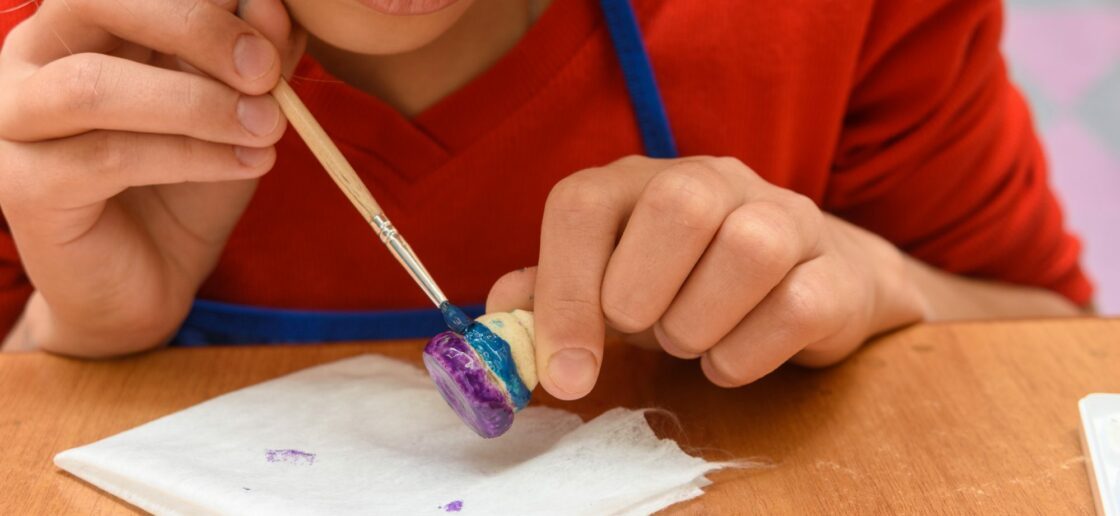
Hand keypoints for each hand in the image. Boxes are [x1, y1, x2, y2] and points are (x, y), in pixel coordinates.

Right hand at [0, 0, 304, 354]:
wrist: (147, 282)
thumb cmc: (187, 183)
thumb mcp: (236, 110)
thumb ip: (255, 58)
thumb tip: (274, 3)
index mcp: (83, 23)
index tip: (276, 23)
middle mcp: (32, 56)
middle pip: (92, 0)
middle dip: (194, 26)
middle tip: (266, 70)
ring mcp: (14, 119)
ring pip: (93, 86)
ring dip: (197, 103)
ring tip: (269, 127)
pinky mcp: (21, 185)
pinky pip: (108, 156)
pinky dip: (191, 155)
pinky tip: (251, 164)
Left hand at [487, 156, 923, 397]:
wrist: (806, 284)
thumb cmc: (687, 285)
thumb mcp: (610, 286)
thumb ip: (552, 294)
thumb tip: (499, 311)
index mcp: (639, 181)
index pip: (583, 204)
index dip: (563, 291)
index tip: (567, 371)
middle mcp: (714, 179)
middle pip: (678, 204)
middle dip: (644, 294)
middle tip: (645, 330)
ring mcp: (785, 216)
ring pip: (749, 248)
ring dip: (700, 322)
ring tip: (688, 340)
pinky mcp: (835, 269)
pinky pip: (797, 307)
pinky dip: (747, 353)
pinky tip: (729, 357)